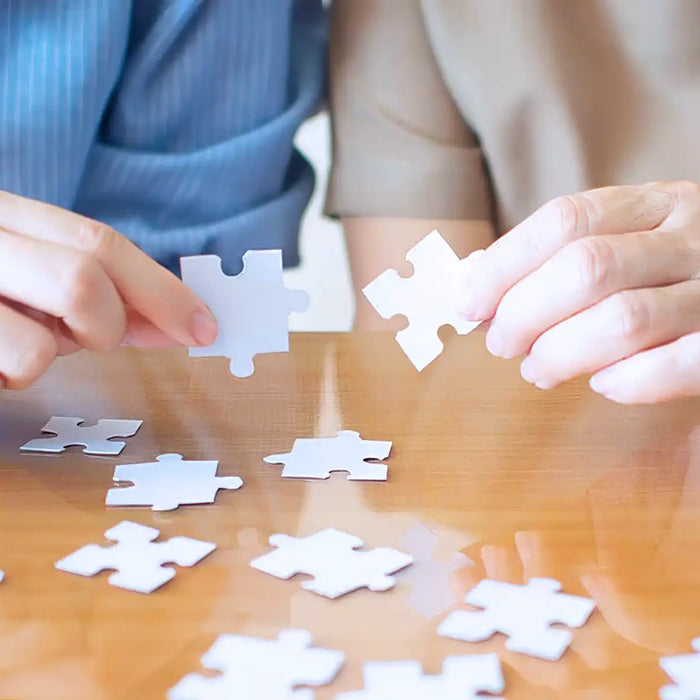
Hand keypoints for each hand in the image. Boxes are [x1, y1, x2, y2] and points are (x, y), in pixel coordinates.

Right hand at [0, 190, 216, 388]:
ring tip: (14, 341)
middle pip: (81, 280)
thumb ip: (104, 293)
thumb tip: (180, 324)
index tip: (202, 326)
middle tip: (89, 337)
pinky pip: (10, 372)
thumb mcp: (38, 278)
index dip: (162, 289)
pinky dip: (10, 379)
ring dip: (45, 357)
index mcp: (7, 217)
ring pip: (39, 347)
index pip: (99, 242)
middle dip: (108, 326)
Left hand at [459, 181, 699, 402]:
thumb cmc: (669, 271)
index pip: (565, 220)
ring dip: (561, 352)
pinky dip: (630, 380)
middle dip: (525, 312)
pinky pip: (680, 365)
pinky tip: (603, 384)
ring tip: (538, 369)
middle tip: (502, 343)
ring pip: (623, 319)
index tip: (468, 301)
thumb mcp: (627, 241)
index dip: (504, 264)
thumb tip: (475, 284)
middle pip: (586, 267)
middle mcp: (692, 238)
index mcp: (657, 203)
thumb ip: (560, 256)